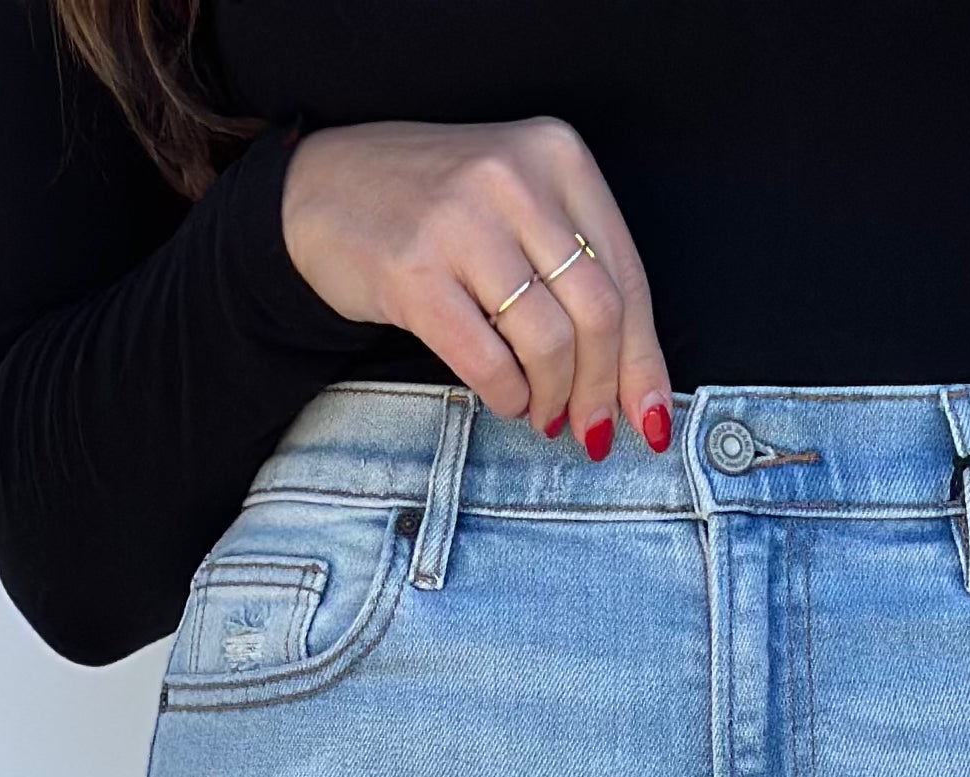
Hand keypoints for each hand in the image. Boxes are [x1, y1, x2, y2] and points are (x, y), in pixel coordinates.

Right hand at [281, 120, 671, 459]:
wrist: (321, 188)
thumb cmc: (434, 208)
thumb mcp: (519, 208)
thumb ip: (578, 274)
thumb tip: (636, 387)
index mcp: (557, 154)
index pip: (627, 276)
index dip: (643, 361)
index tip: (648, 417)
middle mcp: (514, 177)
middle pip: (597, 314)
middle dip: (601, 390)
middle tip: (591, 429)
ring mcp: (461, 221)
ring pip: (549, 342)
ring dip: (552, 399)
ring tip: (539, 412)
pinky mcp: (414, 272)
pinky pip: (488, 363)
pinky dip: (507, 396)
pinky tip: (504, 398)